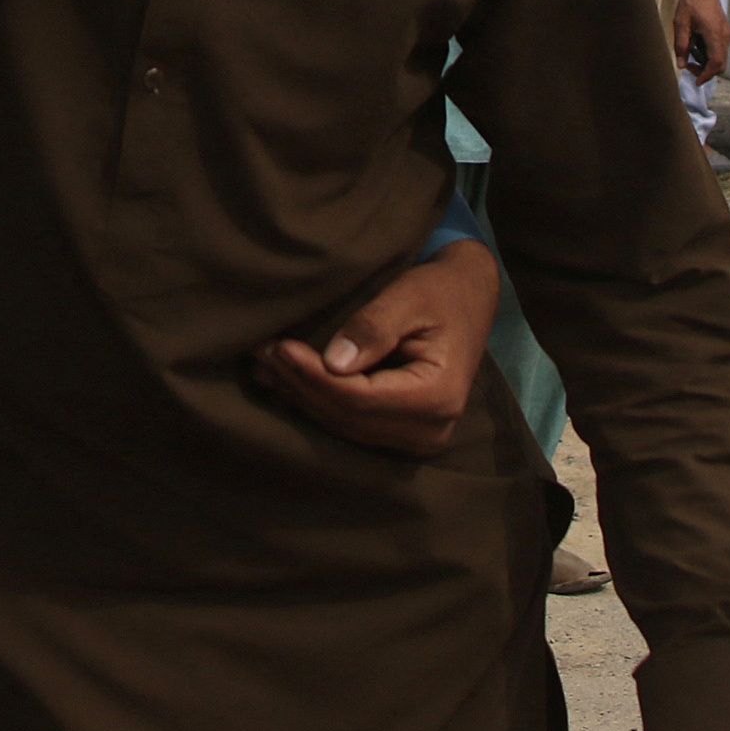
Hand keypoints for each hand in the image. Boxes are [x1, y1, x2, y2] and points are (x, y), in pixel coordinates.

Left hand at [250, 237, 498, 456]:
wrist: (468, 299)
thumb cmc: (440, 292)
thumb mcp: (410, 296)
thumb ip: (374, 328)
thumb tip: (333, 362)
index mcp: (438, 397)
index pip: (358, 398)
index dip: (313, 376)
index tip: (279, 348)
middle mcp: (430, 430)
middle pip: (348, 417)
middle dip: (300, 385)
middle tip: (261, 352)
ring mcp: (418, 438)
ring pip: (345, 425)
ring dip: (302, 397)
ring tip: (264, 366)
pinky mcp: (403, 434)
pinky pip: (352, 425)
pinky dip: (317, 403)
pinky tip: (284, 383)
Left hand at [672, 0, 729, 78]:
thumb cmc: (692, 2)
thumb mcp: (681, 24)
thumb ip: (681, 45)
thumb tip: (681, 64)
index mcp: (714, 34)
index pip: (716, 63)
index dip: (707, 75)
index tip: (697, 81)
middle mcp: (724, 36)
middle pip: (721, 64)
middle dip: (706, 71)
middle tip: (690, 67)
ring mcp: (726, 33)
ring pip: (722, 57)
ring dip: (708, 63)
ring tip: (691, 56)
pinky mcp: (724, 31)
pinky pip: (721, 49)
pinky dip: (711, 55)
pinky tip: (698, 48)